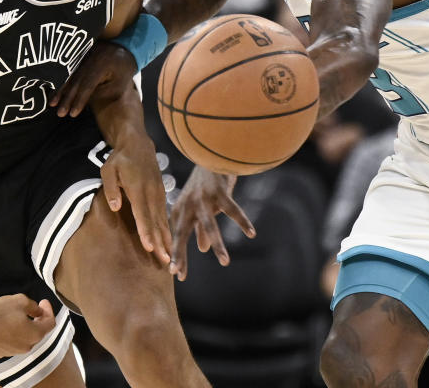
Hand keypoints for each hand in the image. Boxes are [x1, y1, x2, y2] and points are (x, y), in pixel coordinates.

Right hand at [0, 295, 55, 358]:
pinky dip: (10, 336)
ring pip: (22, 340)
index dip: (48, 311)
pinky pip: (9, 344)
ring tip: (16, 317)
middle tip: (34, 309)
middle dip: (37, 321)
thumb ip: (34, 307)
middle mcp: (25, 347)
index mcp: (35, 334)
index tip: (43, 302)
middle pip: (37, 333)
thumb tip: (38, 310)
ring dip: (23, 329)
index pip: (50, 323)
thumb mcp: (22, 301)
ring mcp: (11, 352)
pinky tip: (4, 326)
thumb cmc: (0, 312)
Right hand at [50, 41, 136, 117]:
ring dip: (60, 90)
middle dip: (67, 98)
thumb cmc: (123, 72)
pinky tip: (55, 92)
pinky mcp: (79, 54)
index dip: (79, 100)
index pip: (88, 85)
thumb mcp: (119, 86)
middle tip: (60, 113)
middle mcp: (90, 57)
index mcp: (102, 64)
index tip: (73, 114)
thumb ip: (101, 93)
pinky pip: (68, 70)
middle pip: (76, 80)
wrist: (125, 50)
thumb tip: (83, 100)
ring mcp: (83, 54)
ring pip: (69, 75)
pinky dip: (61, 82)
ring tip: (52, 104)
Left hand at [101, 131, 172, 264]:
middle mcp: (151, 193)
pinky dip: (167, 230)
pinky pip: (164, 215)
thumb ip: (111, 188)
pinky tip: (169, 242)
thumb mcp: (108, 170)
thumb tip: (115, 207)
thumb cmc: (120, 159)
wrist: (138, 143)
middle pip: (156, 222)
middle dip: (160, 242)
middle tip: (165, 262)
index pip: (142, 214)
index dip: (146, 231)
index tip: (149, 247)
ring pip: (162, 220)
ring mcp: (158, 194)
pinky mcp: (160, 194)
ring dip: (166, 239)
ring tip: (170, 258)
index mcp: (138, 189)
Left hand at [169, 166, 255, 280]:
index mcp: (180, 210)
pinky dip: (242, 222)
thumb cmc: (205, 183)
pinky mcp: (219, 191)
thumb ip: (199, 228)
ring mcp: (203, 198)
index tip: (177, 275)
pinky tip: (251, 233)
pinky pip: (232, 210)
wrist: (212, 152)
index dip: (177, 255)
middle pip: (182, 233)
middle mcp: (188, 205)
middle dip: (181, 254)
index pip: (176, 238)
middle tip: (181, 275)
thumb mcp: (199, 206)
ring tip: (224, 262)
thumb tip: (202, 249)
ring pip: (209, 226)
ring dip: (217, 244)